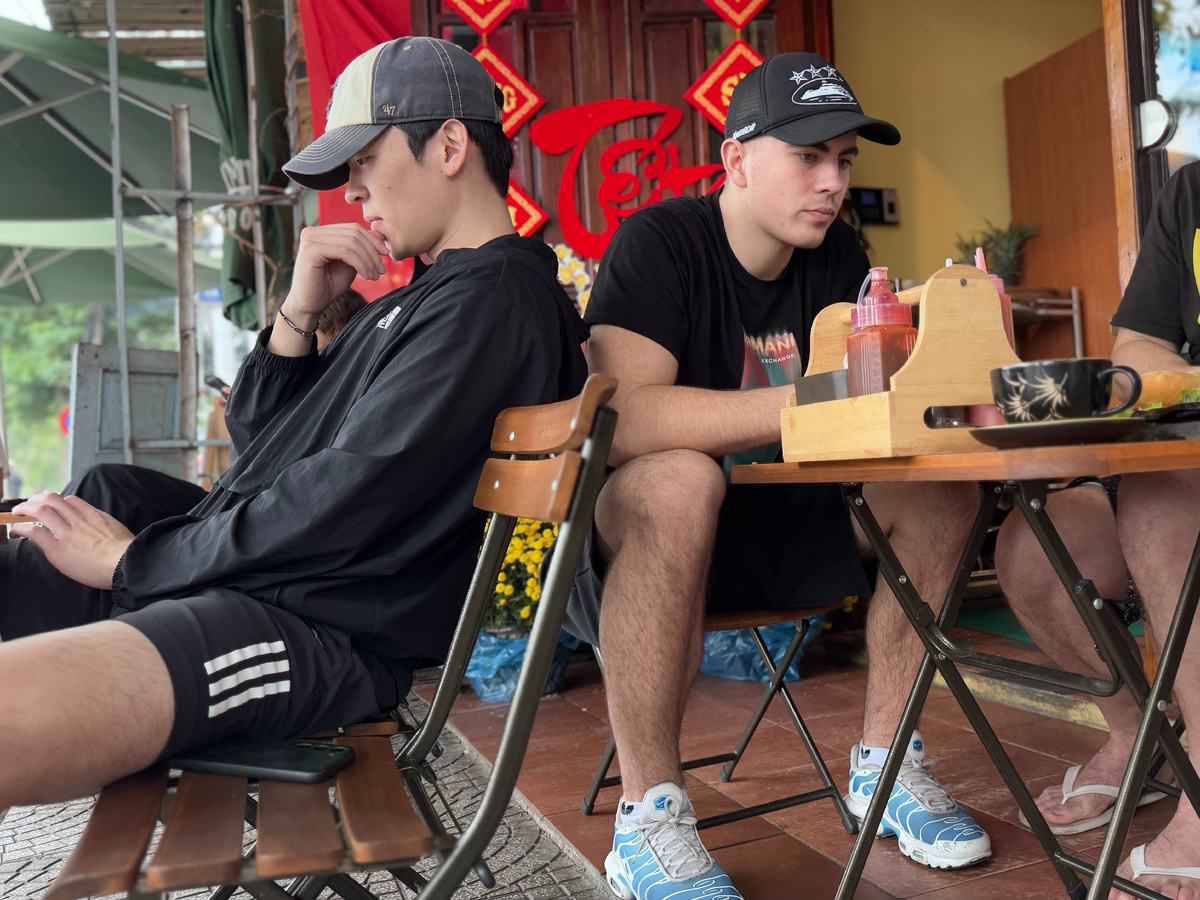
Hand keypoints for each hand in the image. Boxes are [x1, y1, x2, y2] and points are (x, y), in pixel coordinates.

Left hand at [10, 493, 134, 589]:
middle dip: (35, 500)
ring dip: (24, 510)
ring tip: (17, 515)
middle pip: (51, 499)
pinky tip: (16, 533)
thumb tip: (101, 532)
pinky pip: (34, 532)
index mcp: (94, 516)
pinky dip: (21, 529)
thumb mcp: (118, 531)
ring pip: (41, 509)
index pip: (70, 500)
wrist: (127, 564)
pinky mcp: (58, 549)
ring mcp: (67, 533)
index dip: (56, 502)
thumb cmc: (127, 554)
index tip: (50, 508)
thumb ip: (105, 527)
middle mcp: (79, 520)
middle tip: (27, 507)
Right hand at [284, 224, 389, 323]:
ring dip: (368, 260)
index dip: (372, 240)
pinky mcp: (310, 250)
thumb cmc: (328, 285)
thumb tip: (380, 235)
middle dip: (372, 251)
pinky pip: (344, 251)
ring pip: (351, 242)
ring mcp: (310, 239)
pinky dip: (360, 263)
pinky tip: (366, 276)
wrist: (310, 305)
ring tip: (375, 275)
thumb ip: (361, 248)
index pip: (353, 228)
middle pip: (353, 233)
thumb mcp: (350, 263)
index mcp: (322, 232)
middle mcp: (313, 231)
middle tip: (381, 269)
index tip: (385, 255)